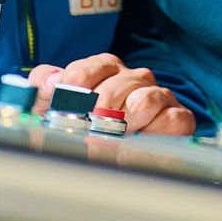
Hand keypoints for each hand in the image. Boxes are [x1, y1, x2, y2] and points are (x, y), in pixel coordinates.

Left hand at [26, 53, 197, 135]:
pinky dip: (154, 134)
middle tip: (89, 130)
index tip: (64, 110)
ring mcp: (158, 96)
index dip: (71, 94)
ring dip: (125, 124)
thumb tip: (54, 82)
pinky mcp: (178, 118)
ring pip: (145, 100)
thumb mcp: (50, 101)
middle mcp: (133, 78)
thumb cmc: (80, 125)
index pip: (84, 73)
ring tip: (113, 138)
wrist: (101, 152)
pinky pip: (173, 119)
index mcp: (104, 68)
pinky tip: (137, 144)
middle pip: (114, 88)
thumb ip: (43, 82)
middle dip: (97, 114)